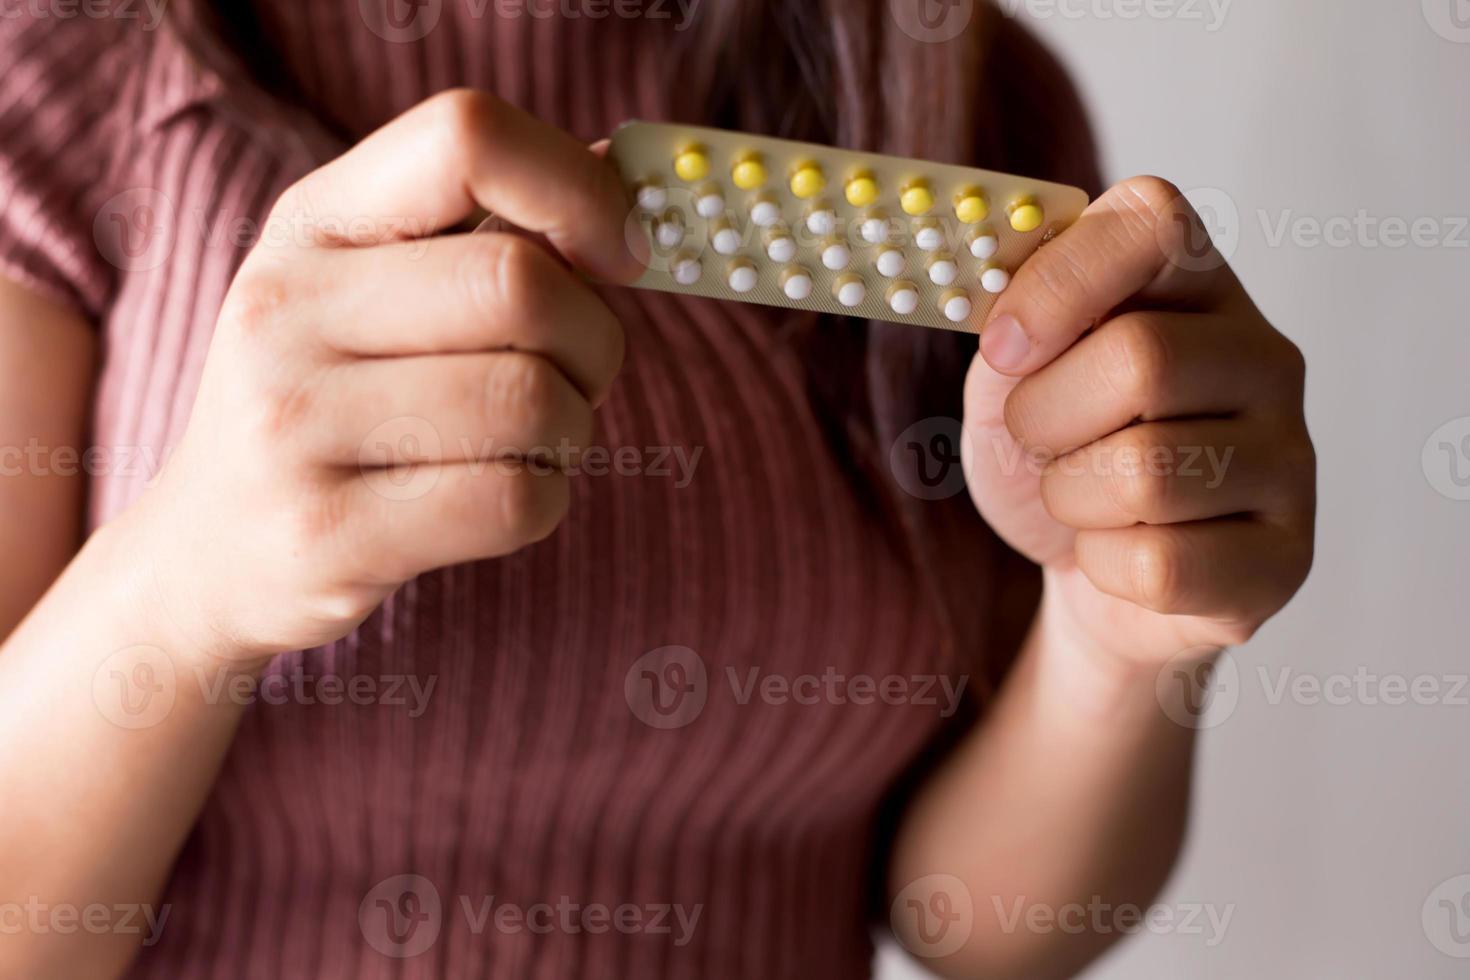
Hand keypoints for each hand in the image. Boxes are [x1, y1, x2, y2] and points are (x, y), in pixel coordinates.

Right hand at [131, 90, 640, 663]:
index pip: (467, 137)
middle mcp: (284, 308)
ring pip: (531, 401)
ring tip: (530, 443)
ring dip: (572, 430)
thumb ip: (490, 229)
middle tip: (580, 376)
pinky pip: (513, 500)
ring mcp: (292, 425)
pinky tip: (503, 498)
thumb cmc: (334, 405)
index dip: (579, 190)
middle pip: (520, 285)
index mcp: (312, 222)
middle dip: (595, 342)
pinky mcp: (326, 533)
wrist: (210, 556)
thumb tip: (619, 171)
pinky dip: (546, 500)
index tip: (619, 253)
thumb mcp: (374, 290)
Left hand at [963, 176, 1314, 671]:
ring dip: (1070, 497)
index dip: (1060, 279)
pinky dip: (1103, 565)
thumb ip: (1009, 331)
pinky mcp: (1285, 558)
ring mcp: (1290, 458)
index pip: (1154, 219)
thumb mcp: (1006, 382)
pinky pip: (1162, 565)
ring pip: (1149, 472)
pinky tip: (1119, 551)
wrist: (1086, 574)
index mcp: (1195, 284)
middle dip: (1045, 415)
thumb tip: (1007, 315)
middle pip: (1145, 358)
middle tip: (1033, 438)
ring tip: (1080, 498)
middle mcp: (1264, 357)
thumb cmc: (1052, 456)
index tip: (1001, 346)